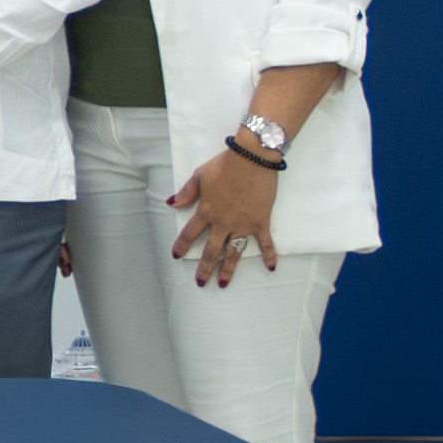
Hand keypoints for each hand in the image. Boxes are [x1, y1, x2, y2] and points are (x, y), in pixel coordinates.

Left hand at [166, 150, 284, 285]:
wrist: (252, 158)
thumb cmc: (224, 165)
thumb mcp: (199, 176)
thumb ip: (187, 193)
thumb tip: (171, 204)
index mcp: (207, 211)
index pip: (190, 233)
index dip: (182, 245)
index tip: (176, 256)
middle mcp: (223, 222)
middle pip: (211, 250)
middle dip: (204, 268)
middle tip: (200, 282)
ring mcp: (243, 224)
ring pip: (234, 251)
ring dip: (228, 269)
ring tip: (223, 283)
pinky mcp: (260, 222)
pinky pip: (265, 242)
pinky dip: (269, 255)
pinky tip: (271, 268)